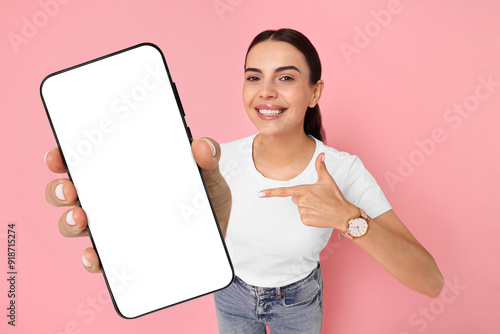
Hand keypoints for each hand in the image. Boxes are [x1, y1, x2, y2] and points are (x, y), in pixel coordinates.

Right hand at [45, 137, 230, 273]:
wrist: (218, 236)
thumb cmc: (205, 198)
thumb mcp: (209, 175)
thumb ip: (208, 157)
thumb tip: (201, 147)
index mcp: (125, 172)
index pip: (86, 160)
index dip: (64, 157)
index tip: (58, 157)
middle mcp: (112, 198)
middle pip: (71, 192)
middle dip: (60, 190)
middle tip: (69, 189)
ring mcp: (115, 227)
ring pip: (76, 224)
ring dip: (69, 222)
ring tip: (81, 219)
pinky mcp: (124, 254)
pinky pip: (99, 259)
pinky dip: (92, 259)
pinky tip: (96, 256)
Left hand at [258, 153, 358, 229]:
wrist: (344, 215)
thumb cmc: (335, 197)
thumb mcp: (328, 180)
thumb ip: (321, 167)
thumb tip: (321, 154)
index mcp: (304, 190)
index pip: (284, 191)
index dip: (271, 192)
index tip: (260, 194)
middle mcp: (302, 202)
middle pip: (294, 198)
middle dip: (303, 197)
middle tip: (317, 198)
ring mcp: (303, 212)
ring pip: (299, 207)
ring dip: (307, 206)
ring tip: (320, 206)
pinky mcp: (306, 221)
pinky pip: (303, 216)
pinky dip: (309, 215)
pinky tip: (319, 214)